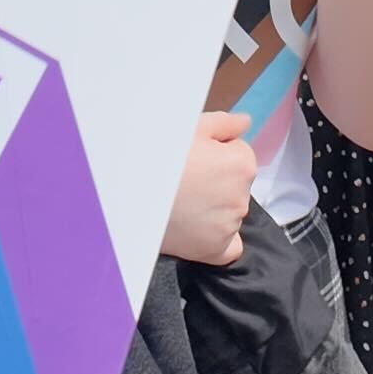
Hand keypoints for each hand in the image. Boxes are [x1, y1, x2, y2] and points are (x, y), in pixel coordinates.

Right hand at [161, 113, 257, 264]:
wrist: (127, 193)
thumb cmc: (158, 154)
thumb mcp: (191, 126)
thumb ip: (225, 123)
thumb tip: (245, 123)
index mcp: (242, 164)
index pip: (239, 154)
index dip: (217, 152)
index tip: (195, 157)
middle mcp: (242, 197)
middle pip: (235, 184)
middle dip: (217, 180)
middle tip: (185, 179)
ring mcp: (229, 226)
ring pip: (230, 212)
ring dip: (214, 207)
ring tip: (182, 201)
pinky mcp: (215, 250)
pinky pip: (230, 247)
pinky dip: (220, 240)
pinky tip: (200, 229)